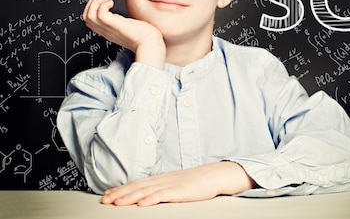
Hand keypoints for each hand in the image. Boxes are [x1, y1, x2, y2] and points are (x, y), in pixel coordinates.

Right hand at [83, 0, 164, 67]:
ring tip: (107, 1)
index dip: (93, 9)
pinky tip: (112, 3)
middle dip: (91, 4)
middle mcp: (105, 31)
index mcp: (108, 31)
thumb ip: (121, 22)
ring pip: (89, 15)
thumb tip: (122, 16)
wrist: (150, 44)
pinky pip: (100, 14)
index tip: (105, 3)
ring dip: (95, 3)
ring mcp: (109, 28)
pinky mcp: (115, 25)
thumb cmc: (145, 36)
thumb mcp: (128, 28)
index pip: (90, 20)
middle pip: (86, 17)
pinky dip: (103, 5)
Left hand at [100, 162, 255, 205]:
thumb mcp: (176, 184)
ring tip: (116, 202)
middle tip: (104, 200)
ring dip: (129, 197)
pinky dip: (150, 199)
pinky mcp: (179, 191)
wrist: (215, 175)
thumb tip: (146, 196)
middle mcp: (162, 180)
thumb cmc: (197, 182)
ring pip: (146, 191)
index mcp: (161, 179)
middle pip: (137, 186)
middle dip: (119, 193)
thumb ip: (161, 189)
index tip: (107, 195)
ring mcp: (170, 185)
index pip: (136, 183)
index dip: (121, 189)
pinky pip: (162, 195)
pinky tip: (141, 203)